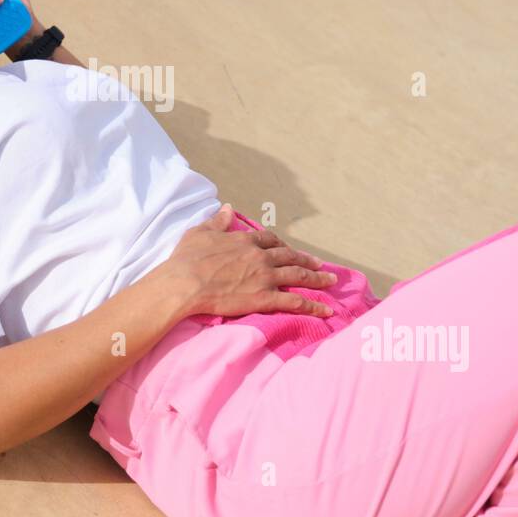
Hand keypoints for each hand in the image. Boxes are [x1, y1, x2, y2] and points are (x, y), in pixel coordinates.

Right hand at [152, 203, 338, 321]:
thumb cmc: (187, 258)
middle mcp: (260, 257)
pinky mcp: (265, 298)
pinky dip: (313, 305)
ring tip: (332, 280)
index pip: (269, 240)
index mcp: (245, 241)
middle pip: (291, 256)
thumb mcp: (201, 232)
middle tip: (321, 264)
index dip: (281, 244)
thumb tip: (227, 207)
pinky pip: (295, 301)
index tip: (288, 248)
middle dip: (308, 260)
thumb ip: (218, 221)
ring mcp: (265, 277)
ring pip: (299, 275)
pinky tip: (325, 309)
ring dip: (318, 278)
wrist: (185, 283)